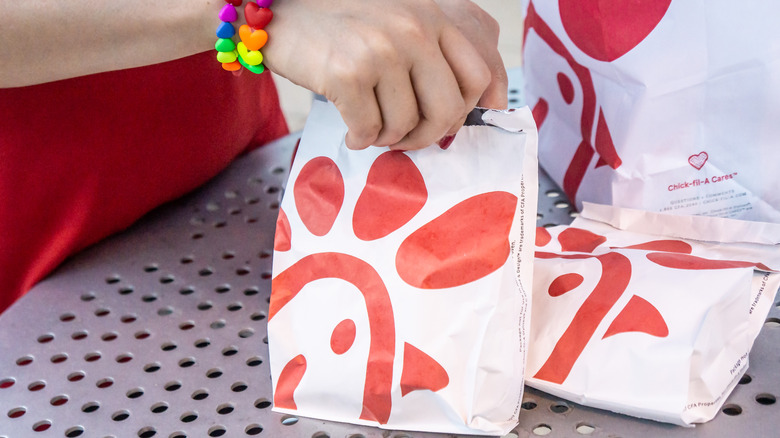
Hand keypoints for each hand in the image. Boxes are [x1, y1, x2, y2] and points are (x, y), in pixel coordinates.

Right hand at [264, 0, 505, 149]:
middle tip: (408, 137)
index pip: (481, 73)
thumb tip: (475, 105)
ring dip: (388, 138)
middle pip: (450, 109)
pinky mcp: (347, 73)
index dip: (471, 110)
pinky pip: (369, 130)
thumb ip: (438, 49)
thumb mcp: (401, 18)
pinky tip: (350, 128)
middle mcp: (414, 29)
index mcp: (434, 15)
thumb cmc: (342, 23)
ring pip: (406, 125)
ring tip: (371, 125)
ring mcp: (382, 50)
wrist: (279, 10)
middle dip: (429, 135)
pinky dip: (360, 139)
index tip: (452, 122)